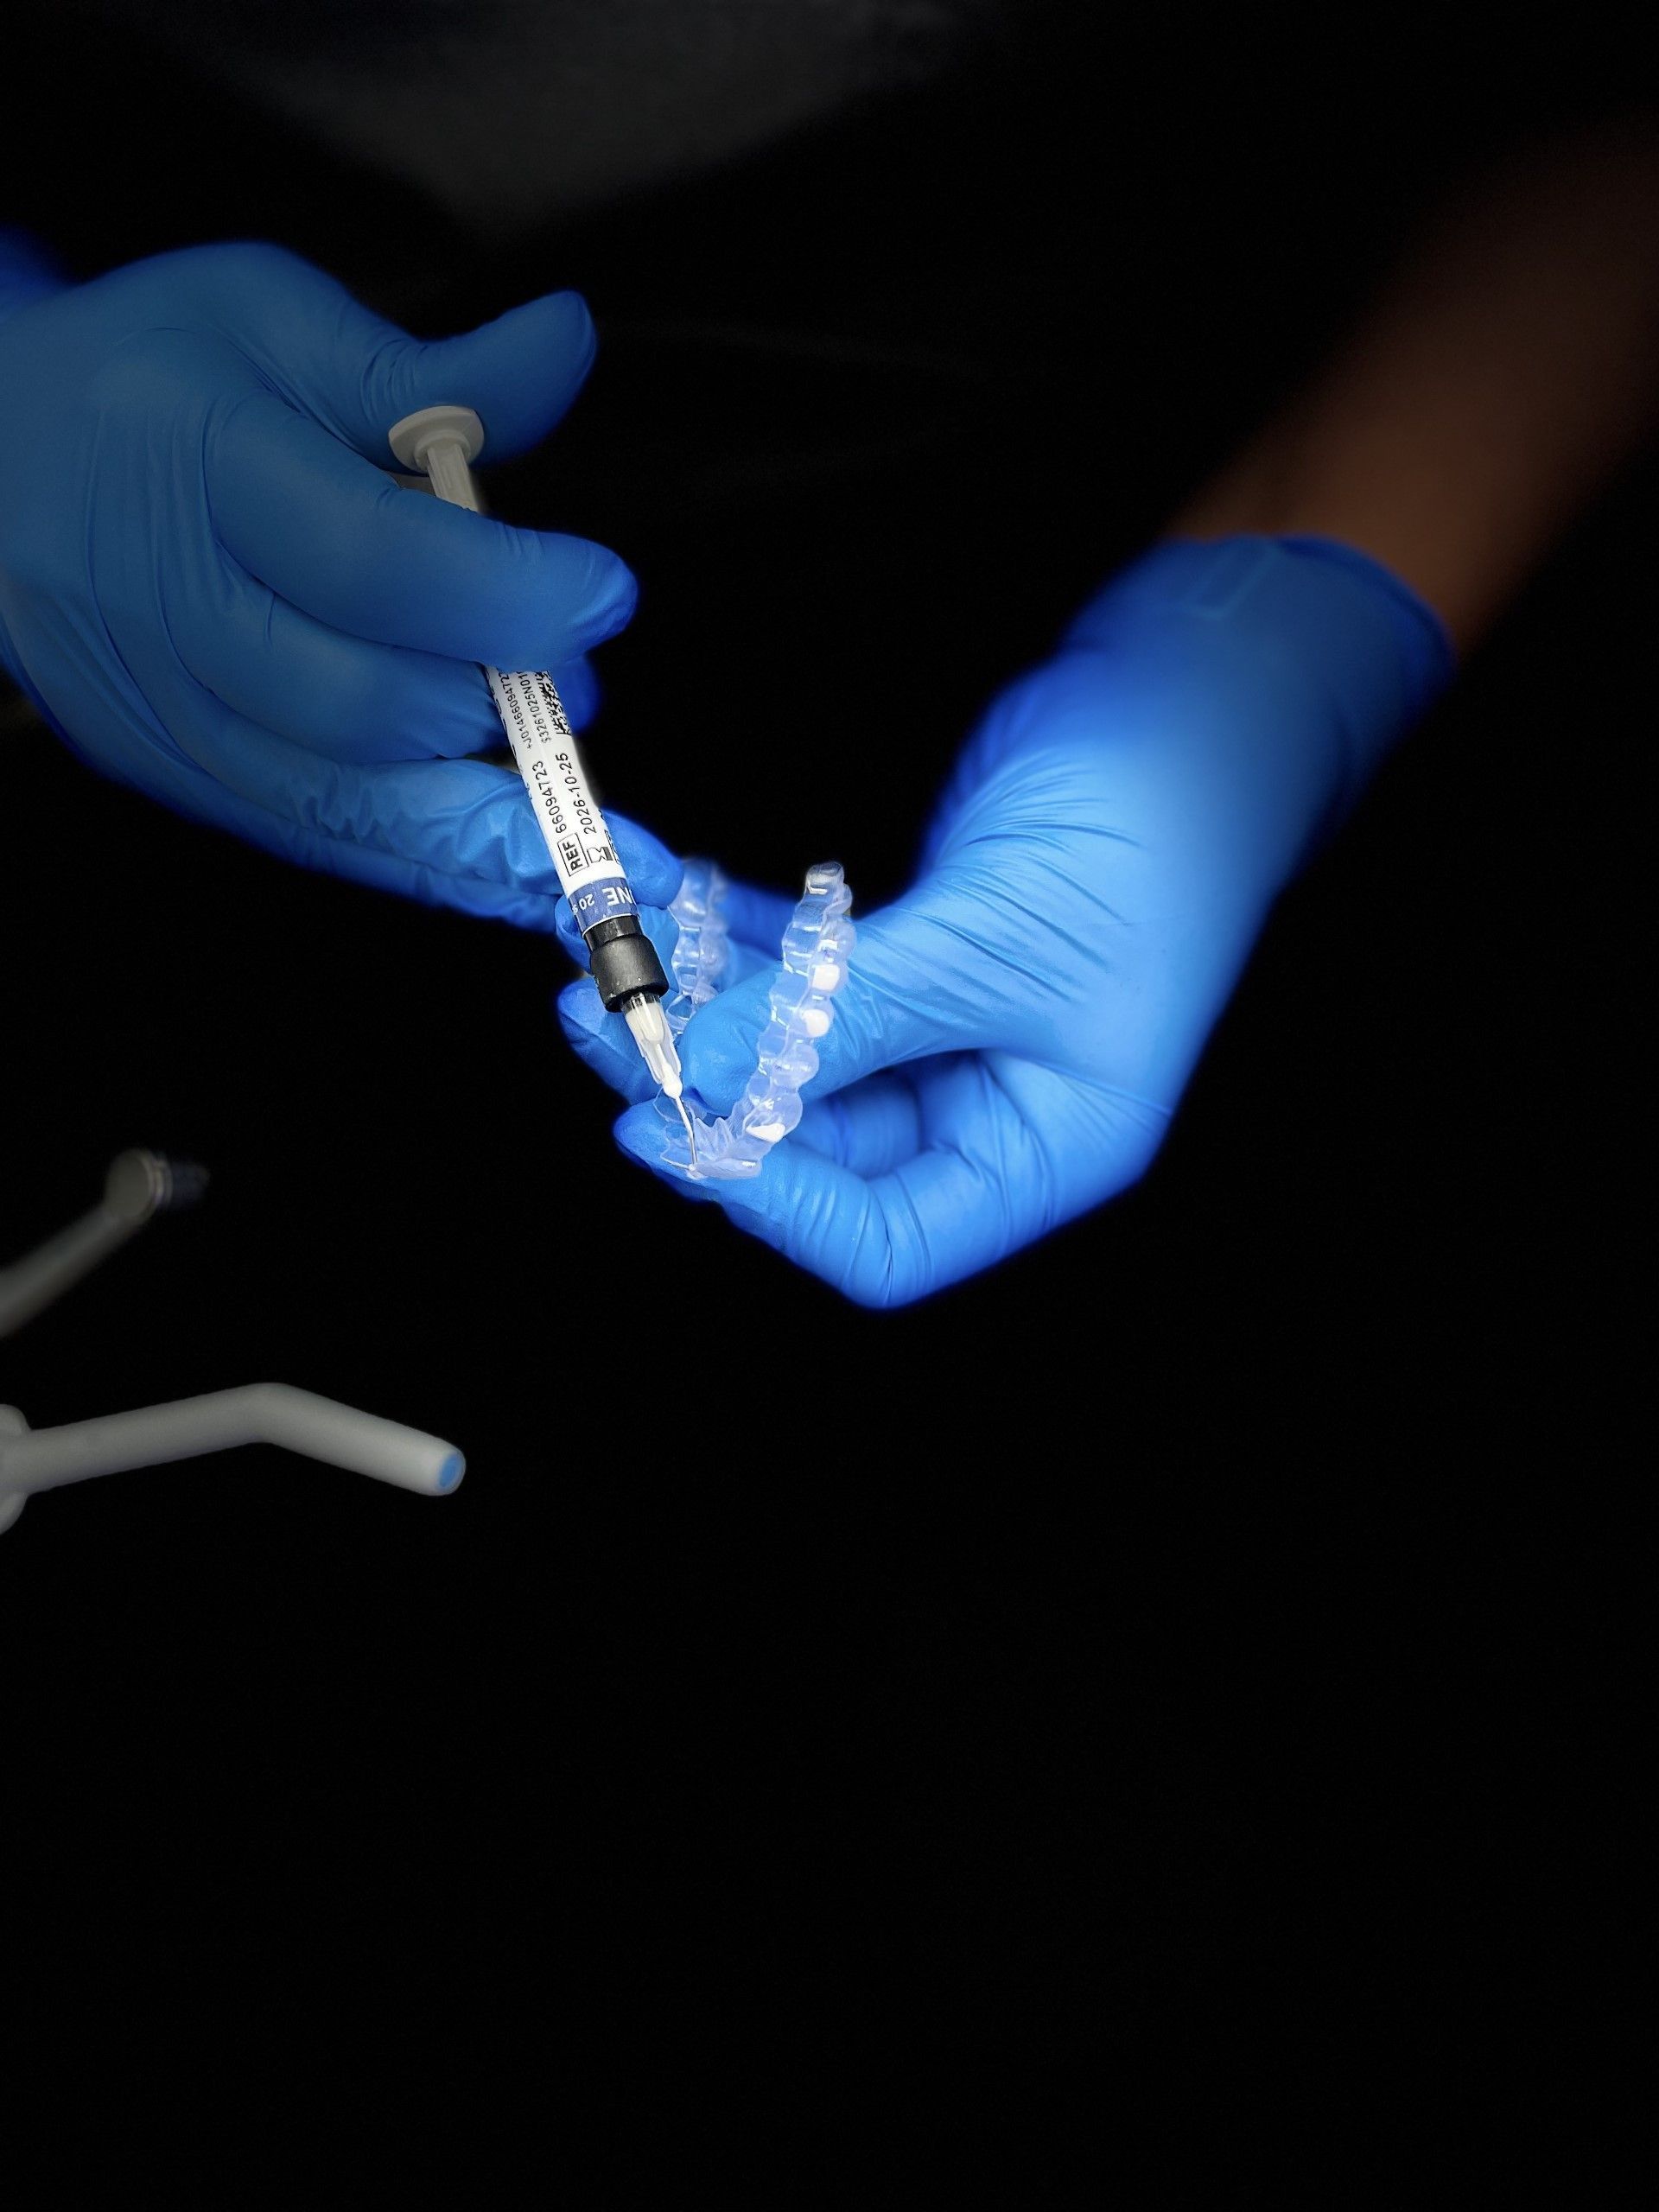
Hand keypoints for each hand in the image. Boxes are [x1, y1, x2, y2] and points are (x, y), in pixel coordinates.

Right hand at [0, 235, 668, 927]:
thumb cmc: (152, 377)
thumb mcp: (279, 323)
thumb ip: (437, 370)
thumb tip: (564, 342)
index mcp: (202, 466)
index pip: (374, 562)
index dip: (508, 593)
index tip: (603, 591)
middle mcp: (166, 602)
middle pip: (361, 704)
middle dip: (502, 708)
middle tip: (579, 680)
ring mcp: (157, 703)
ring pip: (338, 800)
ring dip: (477, 831)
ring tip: (573, 830)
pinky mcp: (161, 767)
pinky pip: (306, 835)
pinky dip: (414, 860)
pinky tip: (498, 864)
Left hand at [559, 537, 1452, 1303]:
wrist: (1201, 692)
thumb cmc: (1158, 827)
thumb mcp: (1000, 940)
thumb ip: (846, 1017)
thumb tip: (700, 1075)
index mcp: (1044, 1146)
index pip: (882, 1239)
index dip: (769, 1199)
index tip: (666, 1121)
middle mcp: (987, 1103)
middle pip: (812, 1142)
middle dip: (701, 1079)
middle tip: (599, 1010)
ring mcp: (944, 1026)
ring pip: (786, 1049)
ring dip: (695, 997)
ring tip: (606, 934)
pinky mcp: (912, 950)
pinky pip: (796, 967)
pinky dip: (727, 931)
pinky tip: (663, 884)